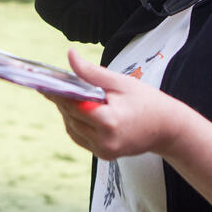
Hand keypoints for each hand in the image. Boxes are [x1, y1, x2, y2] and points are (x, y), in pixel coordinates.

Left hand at [45, 49, 186, 160]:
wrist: (168, 128)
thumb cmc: (147, 101)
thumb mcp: (120, 83)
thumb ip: (92, 72)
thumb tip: (70, 56)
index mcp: (109, 121)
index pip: (74, 106)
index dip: (57, 94)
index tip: (43, 82)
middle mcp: (104, 141)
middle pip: (71, 118)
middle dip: (60, 101)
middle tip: (49, 85)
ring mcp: (104, 151)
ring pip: (72, 129)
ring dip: (66, 113)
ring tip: (61, 95)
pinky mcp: (104, 155)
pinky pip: (80, 138)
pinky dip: (75, 124)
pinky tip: (75, 110)